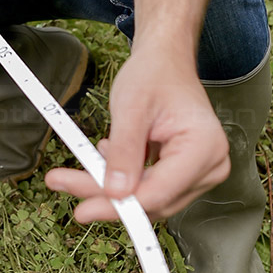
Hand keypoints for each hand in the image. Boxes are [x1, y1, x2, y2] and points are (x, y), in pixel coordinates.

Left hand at [44, 48, 230, 221]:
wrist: (165, 62)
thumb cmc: (154, 75)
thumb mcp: (131, 109)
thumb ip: (124, 152)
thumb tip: (115, 193)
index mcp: (204, 148)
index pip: (157, 193)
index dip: (117, 206)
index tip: (82, 210)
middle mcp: (210, 165)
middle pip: (151, 200)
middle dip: (105, 195)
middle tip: (62, 182)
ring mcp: (199, 172)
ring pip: (147, 199)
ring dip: (111, 187)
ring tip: (87, 158)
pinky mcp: (184, 174)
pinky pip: (148, 189)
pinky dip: (122, 180)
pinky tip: (107, 156)